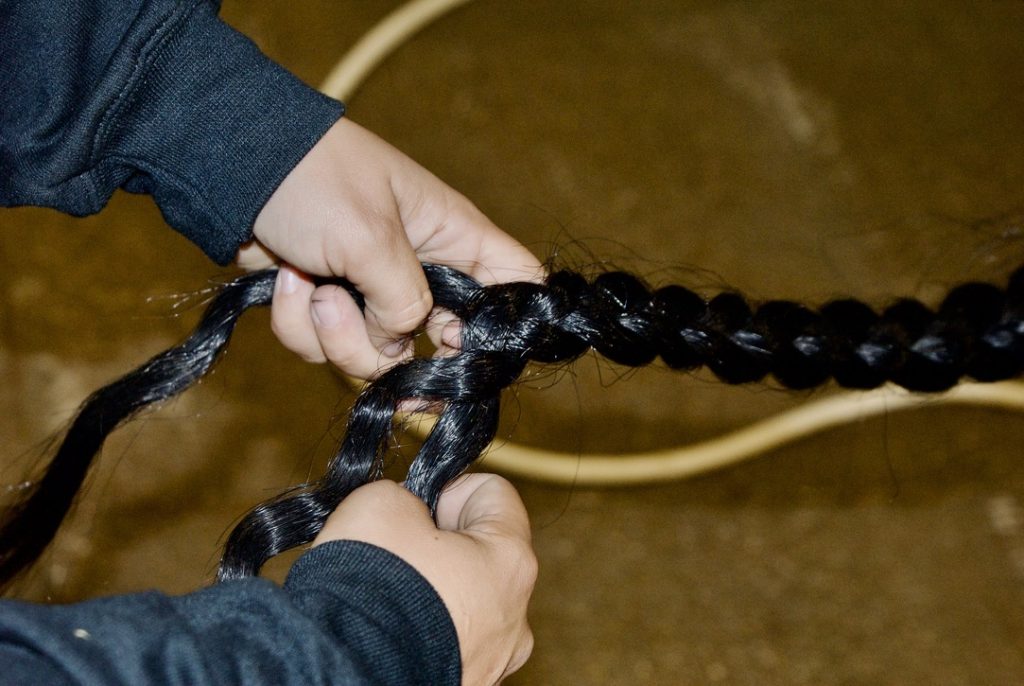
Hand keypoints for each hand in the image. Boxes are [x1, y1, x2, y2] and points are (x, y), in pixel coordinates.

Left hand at [240, 117, 541, 378]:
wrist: (229, 169)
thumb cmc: (312, 180)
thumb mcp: (369, 238)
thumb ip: (402, 302)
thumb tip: (400, 342)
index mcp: (453, 239)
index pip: (517, 283)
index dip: (507, 325)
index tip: (466, 347)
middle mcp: (422, 272)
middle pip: (445, 345)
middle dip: (400, 352)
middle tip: (379, 341)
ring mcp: (373, 293)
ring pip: (378, 357)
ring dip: (337, 334)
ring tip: (312, 284)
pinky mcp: (329, 308)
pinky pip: (327, 348)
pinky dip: (300, 325)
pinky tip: (286, 280)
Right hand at [313, 475, 536, 684]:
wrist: (341, 670)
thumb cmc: (369, 591)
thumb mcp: (381, 503)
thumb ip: (407, 498)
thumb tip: (405, 516)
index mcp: (511, 562)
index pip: (494, 494)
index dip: (447, 490)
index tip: (414, 508)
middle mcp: (514, 618)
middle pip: (481, 554)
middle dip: (437, 546)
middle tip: (396, 552)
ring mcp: (492, 662)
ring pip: (463, 604)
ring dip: (428, 593)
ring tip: (386, 599)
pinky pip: (446, 644)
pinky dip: (418, 635)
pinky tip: (388, 634)